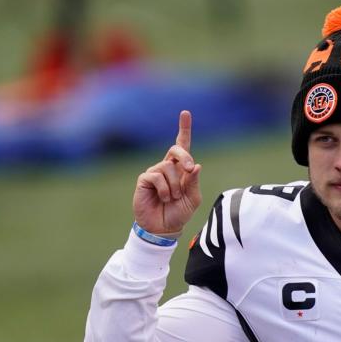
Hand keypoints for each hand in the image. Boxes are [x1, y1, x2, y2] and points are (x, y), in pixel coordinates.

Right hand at [133, 110, 201, 235]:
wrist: (163, 228)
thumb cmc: (179, 213)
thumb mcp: (193, 198)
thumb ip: (194, 182)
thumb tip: (195, 164)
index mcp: (181, 169)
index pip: (182, 145)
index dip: (184, 129)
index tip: (185, 113)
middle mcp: (167, 167)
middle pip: (176, 149)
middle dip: (184, 156)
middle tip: (188, 169)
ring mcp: (155, 172)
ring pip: (168, 167)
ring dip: (175, 185)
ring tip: (173, 198)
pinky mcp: (145, 179)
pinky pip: (156, 176)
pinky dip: (165, 189)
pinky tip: (164, 198)